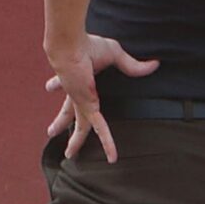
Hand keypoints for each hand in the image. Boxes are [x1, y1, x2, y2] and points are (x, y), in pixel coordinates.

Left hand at [43, 36, 160, 162]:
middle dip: (60, 122)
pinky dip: (107, 143)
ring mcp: (80, 102)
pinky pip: (100, 129)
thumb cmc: (88, 46)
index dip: (57, 85)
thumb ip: (132, 65)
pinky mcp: (87, 108)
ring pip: (79, 126)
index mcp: (76, 77)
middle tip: (52, 131)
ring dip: (74, 140)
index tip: (49, 87)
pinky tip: (113, 157)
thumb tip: (155, 65)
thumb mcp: (114, 55)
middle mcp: (74, 91)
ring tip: (69, 154)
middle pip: (67, 111)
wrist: (71, 48)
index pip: (64, 84)